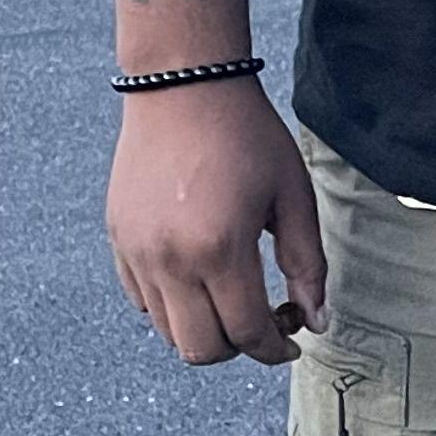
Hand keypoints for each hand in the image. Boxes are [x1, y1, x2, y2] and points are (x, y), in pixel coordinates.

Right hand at [108, 73, 324, 364]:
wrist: (183, 85)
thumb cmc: (247, 135)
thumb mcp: (293, 197)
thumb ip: (308, 265)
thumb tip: (317, 321)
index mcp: (219, 248)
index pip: (246, 333)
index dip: (275, 347)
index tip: (294, 338)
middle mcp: (169, 259)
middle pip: (200, 349)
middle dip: (238, 348)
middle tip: (265, 319)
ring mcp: (136, 251)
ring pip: (167, 331)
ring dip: (204, 328)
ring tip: (233, 294)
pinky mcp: (118, 239)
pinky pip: (142, 299)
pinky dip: (172, 305)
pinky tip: (200, 274)